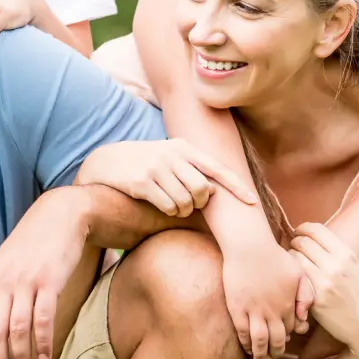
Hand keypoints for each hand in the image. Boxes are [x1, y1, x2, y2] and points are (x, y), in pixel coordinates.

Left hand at [0, 187, 90, 358]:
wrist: (61, 214)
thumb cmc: (33, 240)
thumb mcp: (5, 263)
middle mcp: (4, 281)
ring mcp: (26, 281)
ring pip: (18, 330)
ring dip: (22, 357)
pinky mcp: (50, 281)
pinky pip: (43, 320)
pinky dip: (44, 342)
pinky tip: (46, 355)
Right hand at [75, 138, 257, 216]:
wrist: (106, 161)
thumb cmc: (145, 162)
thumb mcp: (169, 156)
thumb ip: (192, 168)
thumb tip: (215, 191)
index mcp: (184, 147)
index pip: (218, 168)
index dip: (237, 187)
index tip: (252, 202)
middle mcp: (172, 154)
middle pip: (203, 191)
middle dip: (200, 204)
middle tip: (191, 205)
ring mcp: (157, 167)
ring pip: (186, 202)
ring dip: (183, 210)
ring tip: (173, 204)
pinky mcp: (143, 182)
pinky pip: (168, 206)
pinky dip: (169, 211)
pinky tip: (161, 204)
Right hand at [222, 239, 313, 358]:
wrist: (249, 246)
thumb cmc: (274, 256)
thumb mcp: (298, 272)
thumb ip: (306, 295)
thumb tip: (303, 318)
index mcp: (288, 305)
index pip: (291, 329)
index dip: (289, 335)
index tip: (286, 338)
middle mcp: (272, 312)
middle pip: (277, 342)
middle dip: (277, 353)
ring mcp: (253, 311)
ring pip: (259, 343)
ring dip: (262, 356)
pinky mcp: (237, 308)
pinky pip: (242, 333)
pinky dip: (246, 344)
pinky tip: (248, 347)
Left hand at [289, 223, 358, 358]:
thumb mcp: (358, 269)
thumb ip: (338, 256)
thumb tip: (317, 244)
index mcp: (347, 255)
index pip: (316, 230)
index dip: (303, 228)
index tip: (299, 232)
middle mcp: (334, 266)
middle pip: (302, 242)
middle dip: (295, 242)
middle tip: (293, 248)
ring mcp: (323, 283)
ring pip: (295, 259)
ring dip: (291, 258)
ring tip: (292, 263)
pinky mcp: (315, 301)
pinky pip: (297, 280)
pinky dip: (293, 277)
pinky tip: (296, 280)